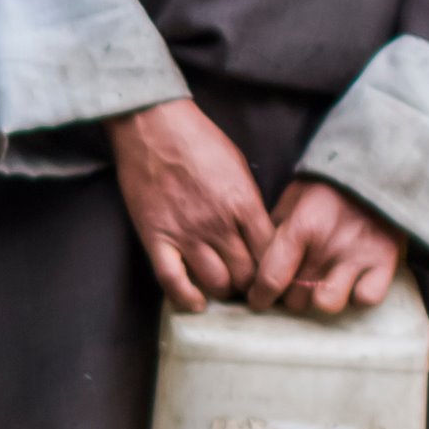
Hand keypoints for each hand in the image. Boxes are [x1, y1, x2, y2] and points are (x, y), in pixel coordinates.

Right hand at [107, 99, 274, 311]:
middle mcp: (219, 224)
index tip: (273, 274)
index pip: (271, 253)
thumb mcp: (238, 167)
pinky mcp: (156, 237)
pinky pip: (172, 279)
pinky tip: (195, 302)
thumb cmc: (198, 140)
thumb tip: (257, 231)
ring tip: (223, 287)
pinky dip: (186, 297)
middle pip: (246, 273)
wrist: (153, 126)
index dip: (275, 269)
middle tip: (248, 284)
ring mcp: (186, 233)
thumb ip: (249, 202)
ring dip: (223, 290)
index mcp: (244, 204)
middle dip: (251, 284)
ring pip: (215, 281)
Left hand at [246, 178, 406, 315]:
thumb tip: (255, 265)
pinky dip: (356, 296)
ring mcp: (358, 256)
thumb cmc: (326, 188)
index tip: (258, 300)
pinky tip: (350, 284)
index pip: (271, 279)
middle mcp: (328, 247)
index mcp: (300, 229)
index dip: (260, 297)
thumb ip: (274, 233)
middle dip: (289, 296)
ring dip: (319, 300)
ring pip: (328, 304)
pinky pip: (366, 298)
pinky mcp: (386, 261)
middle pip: (297, 297)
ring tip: (318, 287)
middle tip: (292, 286)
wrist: (376, 171)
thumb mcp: (290, 202)